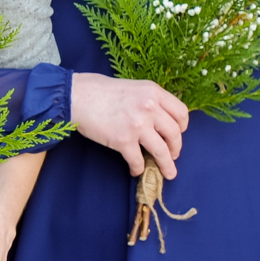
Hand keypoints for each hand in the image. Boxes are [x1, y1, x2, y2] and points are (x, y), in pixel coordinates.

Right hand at [71, 73, 187, 177]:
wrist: (76, 96)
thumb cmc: (100, 90)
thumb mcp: (133, 87)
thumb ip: (149, 100)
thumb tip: (159, 118)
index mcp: (154, 92)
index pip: (181, 113)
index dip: (182, 127)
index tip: (178, 133)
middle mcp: (150, 108)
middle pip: (174, 133)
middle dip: (176, 148)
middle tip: (173, 155)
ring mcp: (137, 125)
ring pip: (161, 150)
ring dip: (166, 165)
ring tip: (168, 173)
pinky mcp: (123, 140)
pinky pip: (137, 160)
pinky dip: (138, 168)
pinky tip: (135, 170)